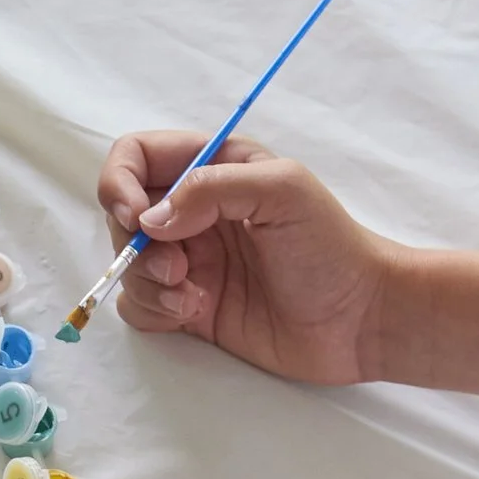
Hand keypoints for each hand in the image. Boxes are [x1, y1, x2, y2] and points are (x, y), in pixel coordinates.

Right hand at [94, 129, 392, 385]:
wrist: (358, 321)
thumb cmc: (331, 247)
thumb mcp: (282, 190)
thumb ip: (210, 188)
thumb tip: (148, 220)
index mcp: (213, 169)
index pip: (136, 157)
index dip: (120, 183)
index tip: (135, 218)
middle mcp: (193, 211)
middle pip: (122, 216)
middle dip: (136, 246)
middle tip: (179, 269)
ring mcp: (190, 261)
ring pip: (127, 265)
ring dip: (147, 283)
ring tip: (192, 298)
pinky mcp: (189, 307)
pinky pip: (139, 306)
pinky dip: (153, 311)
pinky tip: (193, 313)